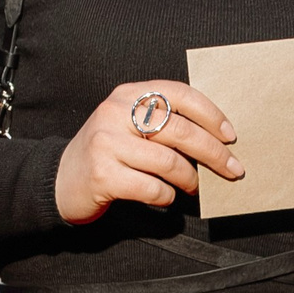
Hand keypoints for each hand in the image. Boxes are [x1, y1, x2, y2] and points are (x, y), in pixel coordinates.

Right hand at [55, 79, 243, 225]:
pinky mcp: (102, 174)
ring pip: (169, 161)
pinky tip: (165, 198)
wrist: (60, 180)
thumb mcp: (130, 125)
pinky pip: (152, 187)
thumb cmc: (108, 153)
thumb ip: (163, 123)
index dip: (211, 114)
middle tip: (233, 169)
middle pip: (180, 130)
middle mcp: (115, 112)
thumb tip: (216, 141)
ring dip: (190, 178)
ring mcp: (106, 143)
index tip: (231, 135)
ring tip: (194, 187)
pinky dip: (167, 196)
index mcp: (128, 94)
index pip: (179, 94)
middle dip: (214, 153)